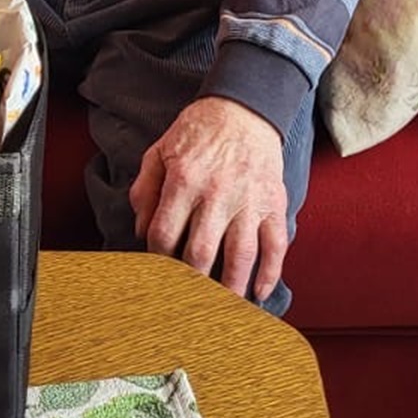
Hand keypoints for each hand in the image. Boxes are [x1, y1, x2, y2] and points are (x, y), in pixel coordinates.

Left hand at [128, 96, 289, 303]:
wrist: (243, 108)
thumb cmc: (198, 132)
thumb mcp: (159, 151)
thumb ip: (144, 190)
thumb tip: (142, 230)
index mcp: (184, 181)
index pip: (164, 235)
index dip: (157, 259)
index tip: (159, 270)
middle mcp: (217, 195)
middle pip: (200, 253)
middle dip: (190, 283)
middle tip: (186, 301)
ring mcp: (249, 201)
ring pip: (240, 257)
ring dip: (230, 288)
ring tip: (222, 310)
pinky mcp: (274, 203)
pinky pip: (275, 245)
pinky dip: (270, 273)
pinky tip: (259, 292)